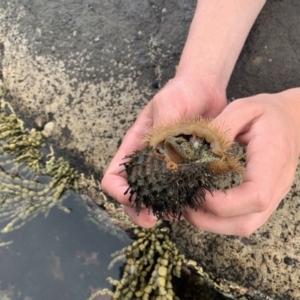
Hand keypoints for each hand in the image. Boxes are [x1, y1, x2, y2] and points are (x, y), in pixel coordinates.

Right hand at [101, 76, 226, 226]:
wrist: (205, 89)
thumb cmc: (181, 92)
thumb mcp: (167, 106)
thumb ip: (161, 131)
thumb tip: (159, 160)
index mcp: (135, 148)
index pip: (114, 177)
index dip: (118, 192)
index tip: (133, 199)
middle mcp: (148, 161)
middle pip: (133, 194)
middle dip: (138, 210)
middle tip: (153, 219)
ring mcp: (167, 167)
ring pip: (155, 197)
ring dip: (161, 209)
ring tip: (176, 214)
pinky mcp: (186, 169)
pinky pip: (179, 191)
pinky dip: (181, 201)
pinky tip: (192, 203)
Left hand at [183, 88, 299, 235]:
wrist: (292, 119)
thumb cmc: (268, 113)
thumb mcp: (243, 108)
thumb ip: (221, 127)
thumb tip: (196, 148)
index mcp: (272, 160)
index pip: (255, 197)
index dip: (223, 203)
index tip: (196, 192)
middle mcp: (276, 185)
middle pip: (246, 222)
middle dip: (210, 221)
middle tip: (184, 206)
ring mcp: (272, 195)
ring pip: (244, 226)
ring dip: (213, 224)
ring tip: (190, 208)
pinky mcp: (265, 197)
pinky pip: (244, 219)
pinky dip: (220, 220)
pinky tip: (203, 206)